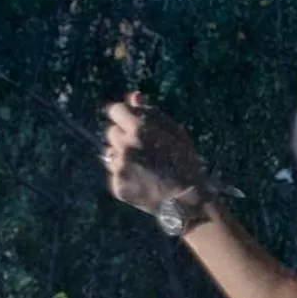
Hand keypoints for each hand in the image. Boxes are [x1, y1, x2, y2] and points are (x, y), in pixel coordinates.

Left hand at [101, 92, 204, 215]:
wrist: (186, 201)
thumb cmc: (184, 161)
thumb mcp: (174, 131)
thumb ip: (152, 112)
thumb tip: (133, 96)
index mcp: (139, 130)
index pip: (115, 110)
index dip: (124, 115)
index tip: (131, 121)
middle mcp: (125, 147)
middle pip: (111, 132)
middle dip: (124, 135)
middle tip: (142, 146)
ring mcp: (119, 168)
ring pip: (110, 152)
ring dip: (122, 154)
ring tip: (143, 164)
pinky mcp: (117, 186)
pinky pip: (114, 172)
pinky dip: (124, 173)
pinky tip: (141, 179)